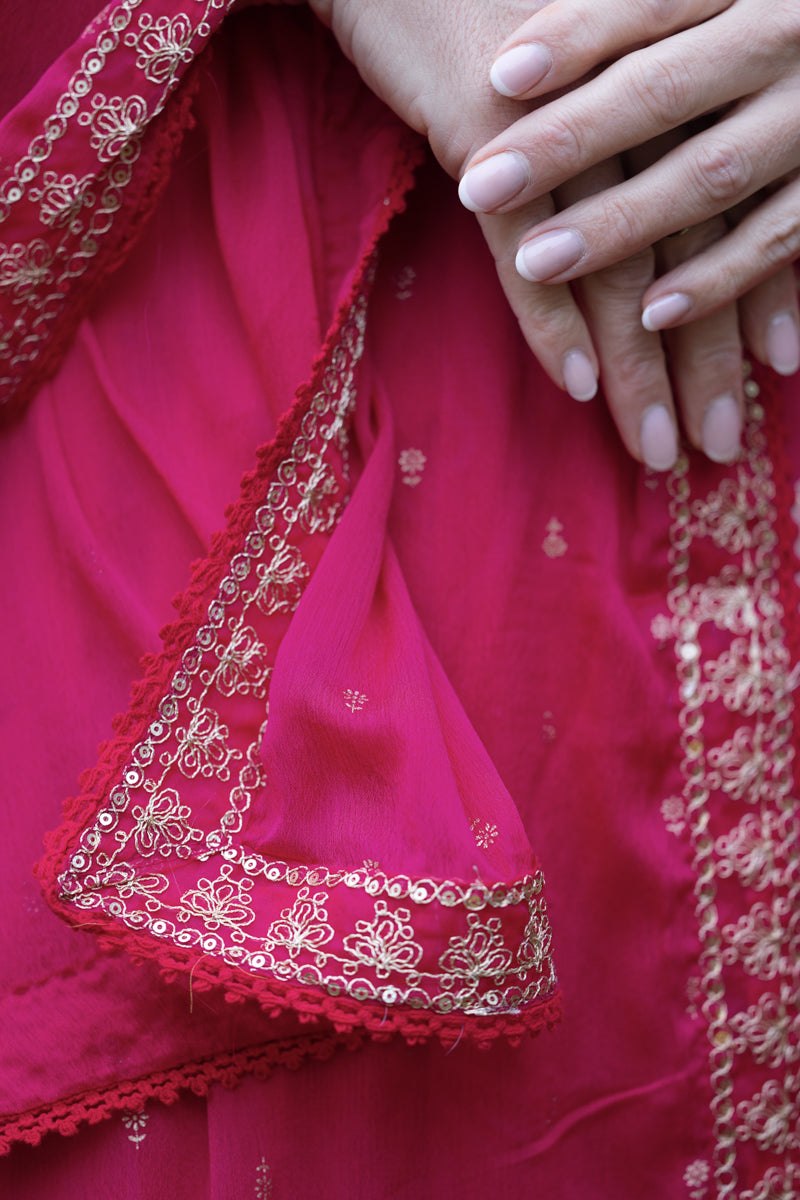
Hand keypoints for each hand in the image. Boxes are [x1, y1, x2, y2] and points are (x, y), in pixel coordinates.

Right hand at [308, 0, 764, 466]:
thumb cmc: (492, 10)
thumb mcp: (592, 67)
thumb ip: (640, 140)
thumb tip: (665, 215)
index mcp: (678, 73)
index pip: (737, 203)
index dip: (763, 292)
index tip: (774, 370)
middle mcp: (641, 92)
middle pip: (691, 250)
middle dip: (709, 359)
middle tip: (719, 444)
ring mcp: (563, 115)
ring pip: (618, 262)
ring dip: (638, 365)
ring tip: (654, 444)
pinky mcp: (485, 131)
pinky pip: (523, 248)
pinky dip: (549, 320)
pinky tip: (573, 386)